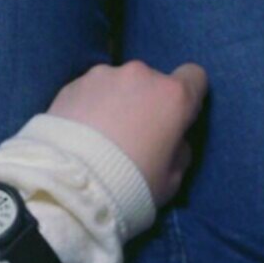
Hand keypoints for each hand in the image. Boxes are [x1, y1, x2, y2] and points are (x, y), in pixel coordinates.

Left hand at [47, 59, 208, 208]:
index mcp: (173, 96)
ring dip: (116, 102)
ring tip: (99, 137)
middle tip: (132, 136)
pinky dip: (89, 106)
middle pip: (153, 82)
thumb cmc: (130, 185)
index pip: (194, 77)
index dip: (187, 99)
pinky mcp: (71, 84)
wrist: (70, 187)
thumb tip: (173, 140)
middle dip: (147, 103)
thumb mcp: (172, 180)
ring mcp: (102, 75)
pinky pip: (90, 92)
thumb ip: (179, 151)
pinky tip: (78, 134)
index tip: (175, 121)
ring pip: (119, 85)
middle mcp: (140, 75)